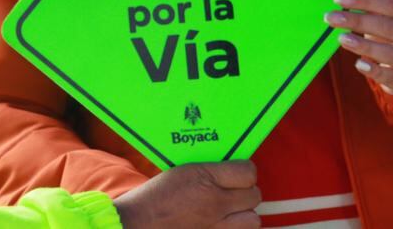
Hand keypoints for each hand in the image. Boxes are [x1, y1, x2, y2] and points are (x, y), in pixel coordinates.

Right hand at [114, 161, 259, 228]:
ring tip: (232, 211)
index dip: (246, 170)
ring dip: (245, 214)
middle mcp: (215, 204)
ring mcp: (216, 227)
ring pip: (253, 220)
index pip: (248, 172)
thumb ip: (209, 171)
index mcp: (205, 179)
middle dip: (247, 191)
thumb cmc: (155, 196)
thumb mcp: (182, 171)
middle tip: (234, 191)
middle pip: (254, 196)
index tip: (239, 171)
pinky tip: (223, 224)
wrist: (139, 223)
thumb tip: (230, 169)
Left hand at [326, 0, 392, 95]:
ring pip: (391, 53)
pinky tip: (358, 63)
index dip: (365, 0)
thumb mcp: (392, 19)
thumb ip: (373, 10)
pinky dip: (374, 70)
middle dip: (358, 21)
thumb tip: (342, 3)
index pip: (392, 4)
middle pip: (390, 27)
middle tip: (332, 17)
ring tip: (342, 38)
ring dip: (364, 45)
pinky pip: (390, 76)